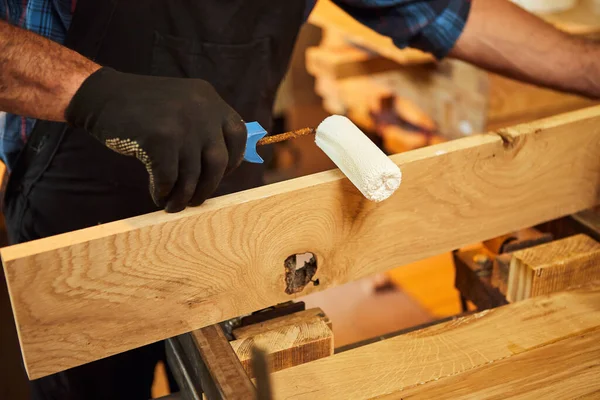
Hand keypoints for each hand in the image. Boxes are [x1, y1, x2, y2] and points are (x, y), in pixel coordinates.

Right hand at [65, 67, 246, 211]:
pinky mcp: (159, 139)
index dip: (233, 159)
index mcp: (210, 100)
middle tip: (195, 200)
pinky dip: (162, 191)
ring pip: (193, 175)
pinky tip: (157, 194)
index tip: (220, 175)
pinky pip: (168, 178)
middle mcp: (201, 110)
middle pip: (219, 161)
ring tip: (173, 204)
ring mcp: (181, 125)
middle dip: (208, 186)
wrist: (101, 95)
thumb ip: (203, 128)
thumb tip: (220, 171)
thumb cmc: (143, 109)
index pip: (238, 134)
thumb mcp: (182, 106)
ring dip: (183, 196)